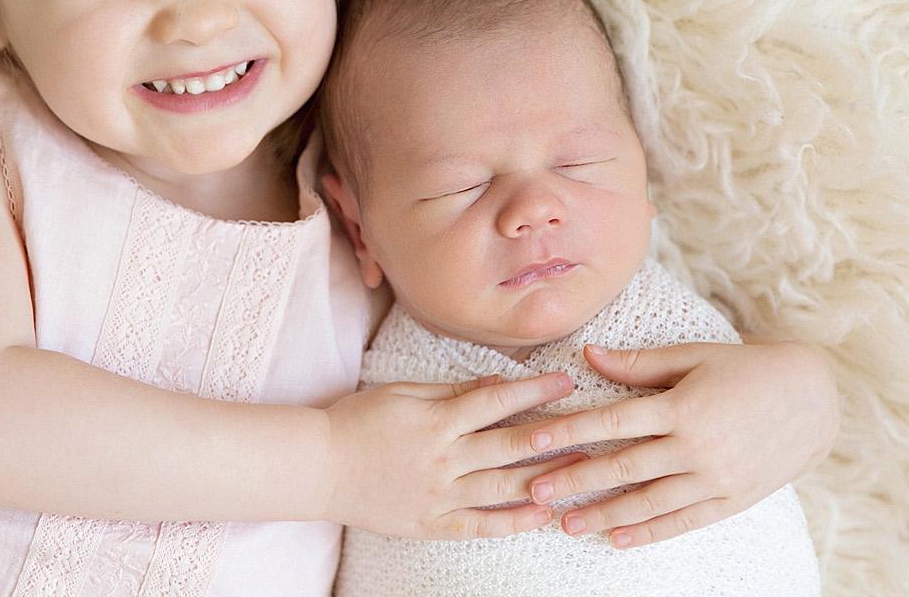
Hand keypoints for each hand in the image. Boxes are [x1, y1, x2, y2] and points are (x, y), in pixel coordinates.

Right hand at [322, 372, 588, 538]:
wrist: (317, 466)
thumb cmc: (357, 421)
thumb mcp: (402, 392)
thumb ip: (451, 390)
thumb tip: (497, 384)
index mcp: (436, 419)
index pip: (497, 402)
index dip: (534, 391)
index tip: (565, 383)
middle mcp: (443, 457)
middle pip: (509, 445)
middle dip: (554, 434)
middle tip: (591, 427)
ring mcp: (439, 493)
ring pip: (502, 486)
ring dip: (545, 477)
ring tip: (582, 470)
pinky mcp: (431, 522)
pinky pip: (479, 525)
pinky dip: (512, 522)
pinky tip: (541, 515)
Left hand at [523, 340, 838, 548]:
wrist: (814, 398)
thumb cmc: (745, 368)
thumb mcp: (693, 356)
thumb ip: (638, 363)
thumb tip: (587, 354)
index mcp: (682, 405)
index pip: (612, 421)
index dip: (569, 431)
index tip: (533, 442)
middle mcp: (696, 445)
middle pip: (623, 466)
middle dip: (574, 480)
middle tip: (532, 492)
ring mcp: (715, 476)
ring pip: (648, 500)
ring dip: (603, 513)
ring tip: (565, 523)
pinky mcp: (733, 499)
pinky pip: (684, 520)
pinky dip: (649, 531)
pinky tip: (617, 538)